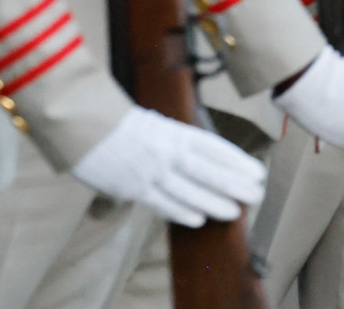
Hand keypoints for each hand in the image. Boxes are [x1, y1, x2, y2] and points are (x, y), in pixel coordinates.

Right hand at [70, 105, 267, 225]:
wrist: (87, 126)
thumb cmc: (122, 125)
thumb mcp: (158, 123)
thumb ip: (178, 140)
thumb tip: (203, 156)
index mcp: (176, 132)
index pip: (215, 148)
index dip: (238, 161)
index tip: (256, 170)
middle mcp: (168, 151)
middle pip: (209, 171)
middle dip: (235, 184)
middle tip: (256, 193)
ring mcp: (152, 171)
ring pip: (190, 191)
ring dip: (214, 202)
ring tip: (234, 211)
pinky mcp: (134, 189)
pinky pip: (163, 204)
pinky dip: (182, 212)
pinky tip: (199, 219)